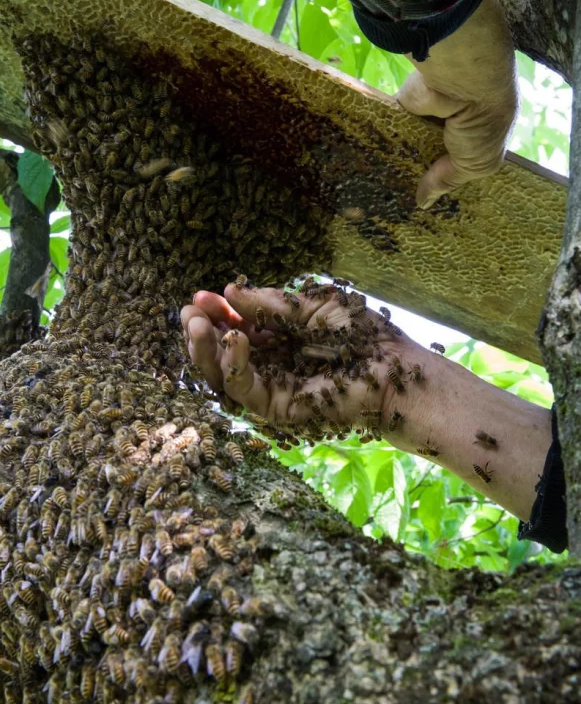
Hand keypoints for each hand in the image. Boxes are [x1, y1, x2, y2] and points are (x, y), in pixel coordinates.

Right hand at [180, 282, 424, 443]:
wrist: (395, 370)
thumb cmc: (363, 336)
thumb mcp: (311, 306)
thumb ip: (270, 304)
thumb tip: (229, 292)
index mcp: (278, 341)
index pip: (236, 328)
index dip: (216, 312)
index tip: (200, 295)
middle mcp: (270, 366)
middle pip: (221, 354)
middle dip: (201, 331)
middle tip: (189, 311)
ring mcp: (272, 390)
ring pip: (223, 376)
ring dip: (206, 350)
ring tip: (198, 324)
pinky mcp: (278, 411)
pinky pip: (245, 390)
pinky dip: (233, 365)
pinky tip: (233, 338)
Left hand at [397, 0, 518, 208]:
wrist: (463, 82)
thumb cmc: (482, 125)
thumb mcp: (476, 163)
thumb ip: (448, 180)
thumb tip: (424, 203)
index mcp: (478, 134)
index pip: (459, 160)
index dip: (446, 176)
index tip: (428, 197)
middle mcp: (452, 122)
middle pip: (430, 152)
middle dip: (418, 170)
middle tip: (397, 197)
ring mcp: (427, 114)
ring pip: (409, 141)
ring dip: (398, 156)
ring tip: (379, 186)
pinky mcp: (404, 104)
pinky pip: (391, 127)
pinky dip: (382, 140)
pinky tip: (368, 163)